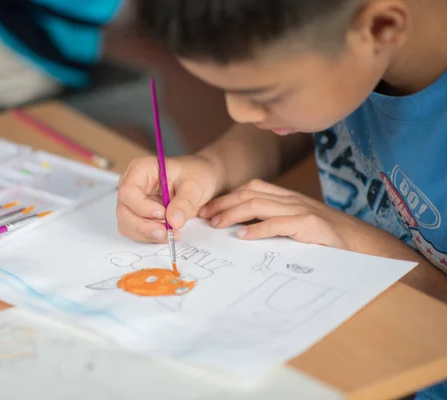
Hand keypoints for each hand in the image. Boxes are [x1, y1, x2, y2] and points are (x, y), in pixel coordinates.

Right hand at [117, 155, 221, 242]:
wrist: (200, 180)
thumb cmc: (194, 175)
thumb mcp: (194, 186)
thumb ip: (184, 203)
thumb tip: (174, 221)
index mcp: (140, 169)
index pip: (128, 191)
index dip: (141, 206)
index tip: (162, 214)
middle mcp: (132, 185)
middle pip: (124, 211)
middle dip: (144, 226)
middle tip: (166, 232)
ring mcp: (133, 202)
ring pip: (127, 224)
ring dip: (147, 234)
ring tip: (170, 234)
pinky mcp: (138, 216)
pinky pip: (136, 231)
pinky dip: (150, 237)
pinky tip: (166, 234)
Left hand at [199, 179, 407, 254]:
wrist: (364, 244)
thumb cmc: (327, 239)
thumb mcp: (296, 227)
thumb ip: (274, 225)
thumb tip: (241, 234)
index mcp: (287, 198)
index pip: (251, 189)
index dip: (227, 197)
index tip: (207, 210)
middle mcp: (292, 200)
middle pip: (250, 194)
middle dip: (223, 203)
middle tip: (204, 217)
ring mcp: (302, 210)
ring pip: (259, 205)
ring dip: (234, 214)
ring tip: (217, 225)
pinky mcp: (311, 225)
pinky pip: (279, 224)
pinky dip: (258, 230)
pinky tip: (243, 237)